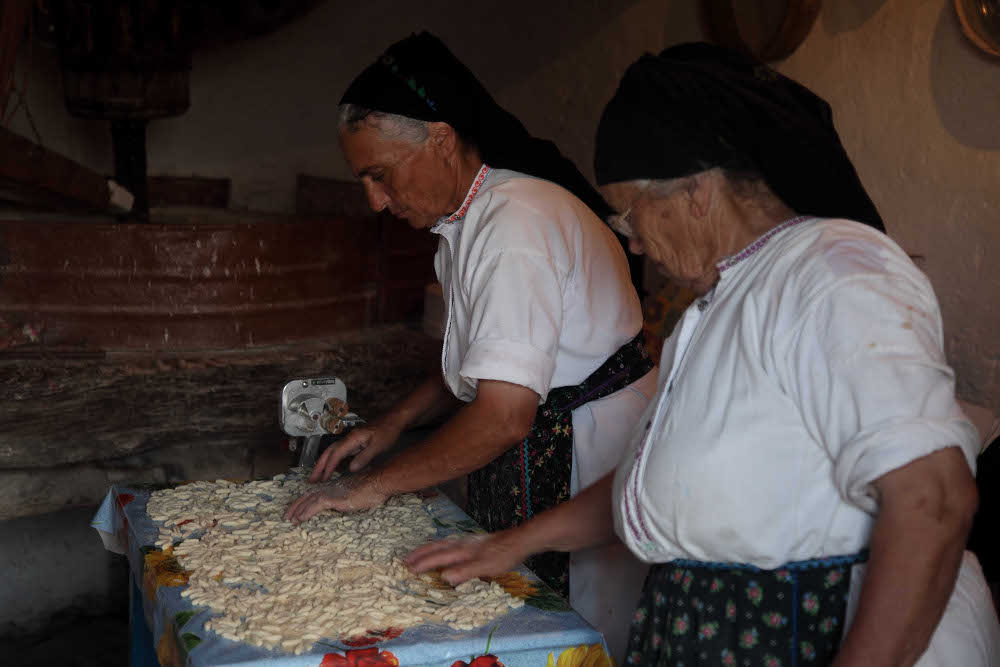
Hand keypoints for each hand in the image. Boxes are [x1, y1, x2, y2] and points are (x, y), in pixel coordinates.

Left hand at [284, 473, 388, 523]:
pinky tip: (300, 519)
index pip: (314, 493)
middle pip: (306, 496)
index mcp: (334, 486)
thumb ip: (349, 498)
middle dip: (295, 506)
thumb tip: (347, 503)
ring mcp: (331, 492)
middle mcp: (329, 487)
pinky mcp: (334, 498)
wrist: (377, 482)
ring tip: (290, 520)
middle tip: (286, 516)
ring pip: (308, 501)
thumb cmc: (372, 489)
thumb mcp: (357, 495)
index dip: (304, 501)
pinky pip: (316, 506)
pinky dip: (307, 512)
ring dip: (297, 511)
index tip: (297, 510)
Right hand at [309, 421, 401, 482]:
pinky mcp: (355, 442)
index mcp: (353, 438)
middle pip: (329, 452)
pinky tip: (332, 470)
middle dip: (319, 466)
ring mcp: (351, 440)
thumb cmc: (388, 431)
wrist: (393, 420)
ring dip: (324, 464)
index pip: (336, 453)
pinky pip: (340, 453)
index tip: (323, 478)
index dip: (329, 466)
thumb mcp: (378, 446)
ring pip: (333, 452)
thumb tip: (351, 469)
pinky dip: (333, 462)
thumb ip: (364, 457)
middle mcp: (349, 438)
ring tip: (317, 478)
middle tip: (311, 480)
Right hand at [405, 529, 530, 585]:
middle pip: (435, 547)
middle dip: (419, 554)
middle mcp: (460, 544)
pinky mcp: (470, 542)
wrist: (516, 541)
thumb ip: (464, 572)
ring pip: (440, 543)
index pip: (437, 557)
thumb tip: (444, 576)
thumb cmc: (501, 556)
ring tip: (416, 554)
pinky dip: (437, 546)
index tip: (409, 569)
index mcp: (461, 551)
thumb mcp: (484, 567)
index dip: (423, 563)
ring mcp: (465, 541)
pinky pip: (447, 543)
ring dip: (426, 549)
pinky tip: (440, 549)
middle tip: (405, 560)